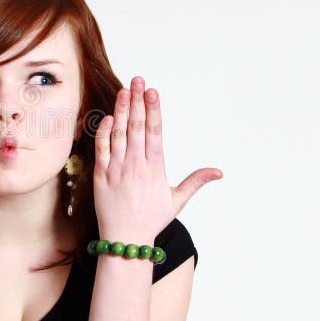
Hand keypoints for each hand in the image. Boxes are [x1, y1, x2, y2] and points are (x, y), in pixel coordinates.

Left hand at [93, 76, 222, 242]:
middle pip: (137, 126)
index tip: (153, 92)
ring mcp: (117, 169)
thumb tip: (219, 172)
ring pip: (118, 133)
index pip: (155, 132)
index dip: (153, 110)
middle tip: (138, 80)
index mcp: (155, 168)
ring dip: (121, 110)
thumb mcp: (177, 201)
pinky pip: (101, 149)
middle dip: (137, 101)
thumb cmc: (151, 220)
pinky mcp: (101, 175)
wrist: (126, 240)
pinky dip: (104, 132)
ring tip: (124, 91)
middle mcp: (136, 165)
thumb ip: (196, 182)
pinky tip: (108, 117)